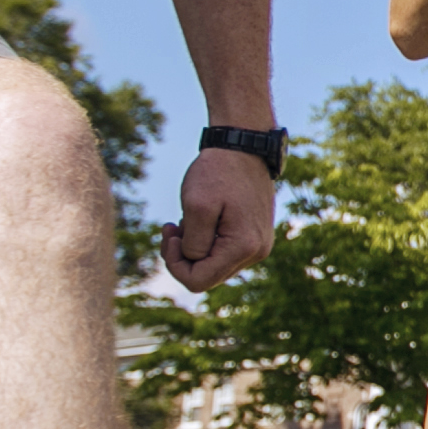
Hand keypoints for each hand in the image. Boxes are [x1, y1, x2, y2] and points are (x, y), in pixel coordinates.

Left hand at [159, 145, 275, 293]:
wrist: (244, 147)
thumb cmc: (217, 172)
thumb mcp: (196, 206)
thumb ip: (192, 244)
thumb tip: (193, 263)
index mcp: (243, 247)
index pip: (198, 281)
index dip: (174, 264)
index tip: (169, 234)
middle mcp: (256, 253)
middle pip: (207, 277)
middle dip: (183, 257)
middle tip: (171, 227)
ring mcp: (258, 247)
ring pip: (215, 267)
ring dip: (194, 249)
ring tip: (186, 221)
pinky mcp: (255, 238)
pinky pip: (224, 254)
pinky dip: (207, 243)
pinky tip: (202, 221)